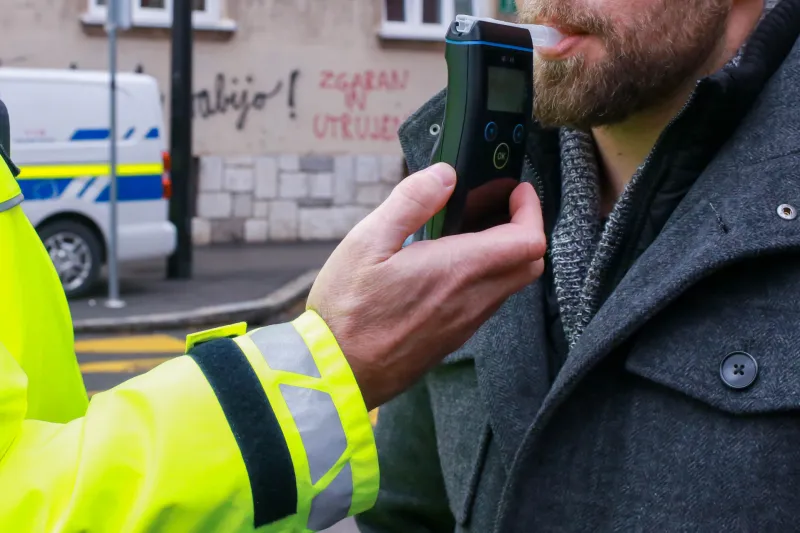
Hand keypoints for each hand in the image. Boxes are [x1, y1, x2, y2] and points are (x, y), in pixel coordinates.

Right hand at [306, 163, 545, 409]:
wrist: (338, 374)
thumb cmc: (347, 310)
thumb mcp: (367, 242)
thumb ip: (412, 202)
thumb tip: (445, 174)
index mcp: (458, 271)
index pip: (528, 241)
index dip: (531, 210)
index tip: (516, 191)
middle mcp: (472, 300)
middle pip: (529, 264)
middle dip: (523, 229)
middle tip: (497, 207)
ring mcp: (465, 323)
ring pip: (510, 285)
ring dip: (503, 254)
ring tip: (467, 232)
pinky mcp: (454, 338)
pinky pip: (487, 303)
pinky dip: (485, 277)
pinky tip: (448, 266)